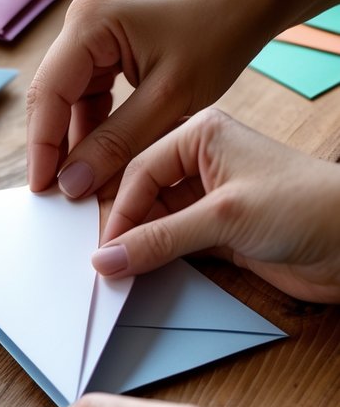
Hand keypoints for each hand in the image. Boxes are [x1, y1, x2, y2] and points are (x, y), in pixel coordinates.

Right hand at [26, 0, 271, 198]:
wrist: (248, 2)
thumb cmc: (218, 36)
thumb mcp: (169, 98)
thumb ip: (117, 143)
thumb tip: (72, 184)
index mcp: (90, 22)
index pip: (50, 92)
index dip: (43, 145)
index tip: (42, 189)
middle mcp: (82, 21)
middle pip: (54, 95)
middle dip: (56, 145)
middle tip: (57, 195)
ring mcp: (92, 33)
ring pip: (71, 98)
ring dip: (78, 140)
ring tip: (81, 185)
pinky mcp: (107, 46)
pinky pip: (91, 93)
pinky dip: (97, 126)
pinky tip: (101, 159)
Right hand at [92, 108, 339, 302]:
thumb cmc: (307, 206)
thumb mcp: (225, 218)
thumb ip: (161, 239)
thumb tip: (109, 258)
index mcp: (200, 133)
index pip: (139, 169)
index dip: (117, 209)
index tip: (100, 245)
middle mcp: (202, 161)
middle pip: (142, 192)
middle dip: (122, 224)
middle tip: (99, 257)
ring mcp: (210, 198)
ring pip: (156, 220)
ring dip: (138, 244)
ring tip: (114, 269)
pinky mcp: (220, 232)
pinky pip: (174, 244)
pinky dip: (157, 259)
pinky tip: (139, 273)